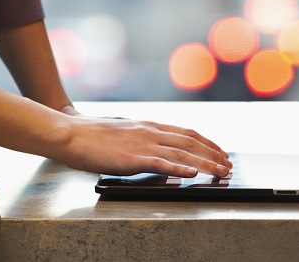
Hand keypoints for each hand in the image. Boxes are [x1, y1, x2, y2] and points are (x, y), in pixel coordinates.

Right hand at [58, 114, 231, 177]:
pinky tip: (192, 174)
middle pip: (190, 141)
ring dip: (206, 163)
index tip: (220, 152)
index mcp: (148, 125)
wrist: (70, 132)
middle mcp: (149, 131)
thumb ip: (141, 138)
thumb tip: (156, 151)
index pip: (186, 132)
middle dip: (213, 153)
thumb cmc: (92, 134)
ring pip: (182, 152)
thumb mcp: (123, 131)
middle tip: (229, 165)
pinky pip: (160, 163)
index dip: (206, 142)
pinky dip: (179, 168)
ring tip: (221, 172)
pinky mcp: (131, 158)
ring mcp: (142, 143)